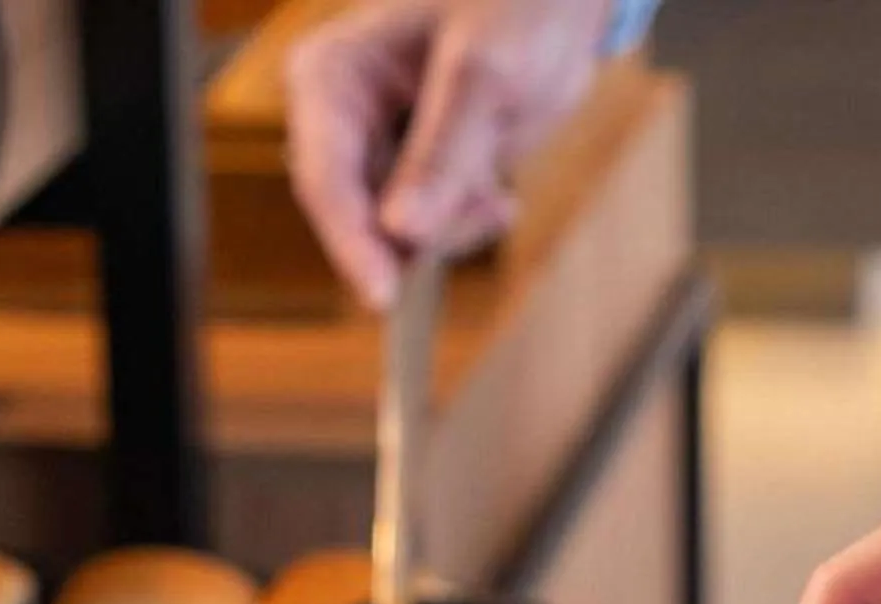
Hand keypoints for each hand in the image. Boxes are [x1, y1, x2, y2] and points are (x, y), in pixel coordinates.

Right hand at [285, 0, 607, 310]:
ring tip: (497, 190)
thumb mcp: (487, 73)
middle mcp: (339, 120)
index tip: (381, 296)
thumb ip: (444, 152)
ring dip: (454, 227)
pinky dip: (466, 224)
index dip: (350, 242)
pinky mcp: (408, 178)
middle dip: (426, 226)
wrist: (556, 2)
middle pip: (358, 218)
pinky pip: (425, 235)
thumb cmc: (517, 6)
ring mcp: (373, 153)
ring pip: (394, 238)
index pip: (324, 178)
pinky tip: (497, 194)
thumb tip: (400, 230)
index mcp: (330, 76)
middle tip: (488, 205)